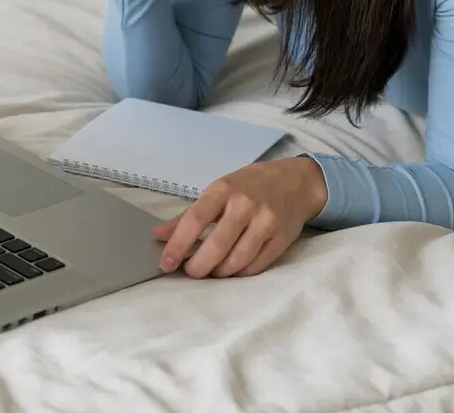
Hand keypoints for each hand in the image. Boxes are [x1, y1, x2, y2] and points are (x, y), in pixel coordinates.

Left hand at [153, 157, 328, 278]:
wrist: (296, 182)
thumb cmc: (249, 186)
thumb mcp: (218, 192)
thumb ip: (187, 215)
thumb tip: (157, 236)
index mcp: (223, 189)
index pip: (195, 220)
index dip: (178, 245)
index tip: (165, 263)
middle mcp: (245, 204)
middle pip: (217, 246)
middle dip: (198, 266)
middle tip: (190, 272)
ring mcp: (266, 222)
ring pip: (237, 260)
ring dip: (219, 272)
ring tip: (212, 271)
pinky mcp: (282, 238)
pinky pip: (256, 266)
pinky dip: (240, 273)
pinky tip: (233, 269)